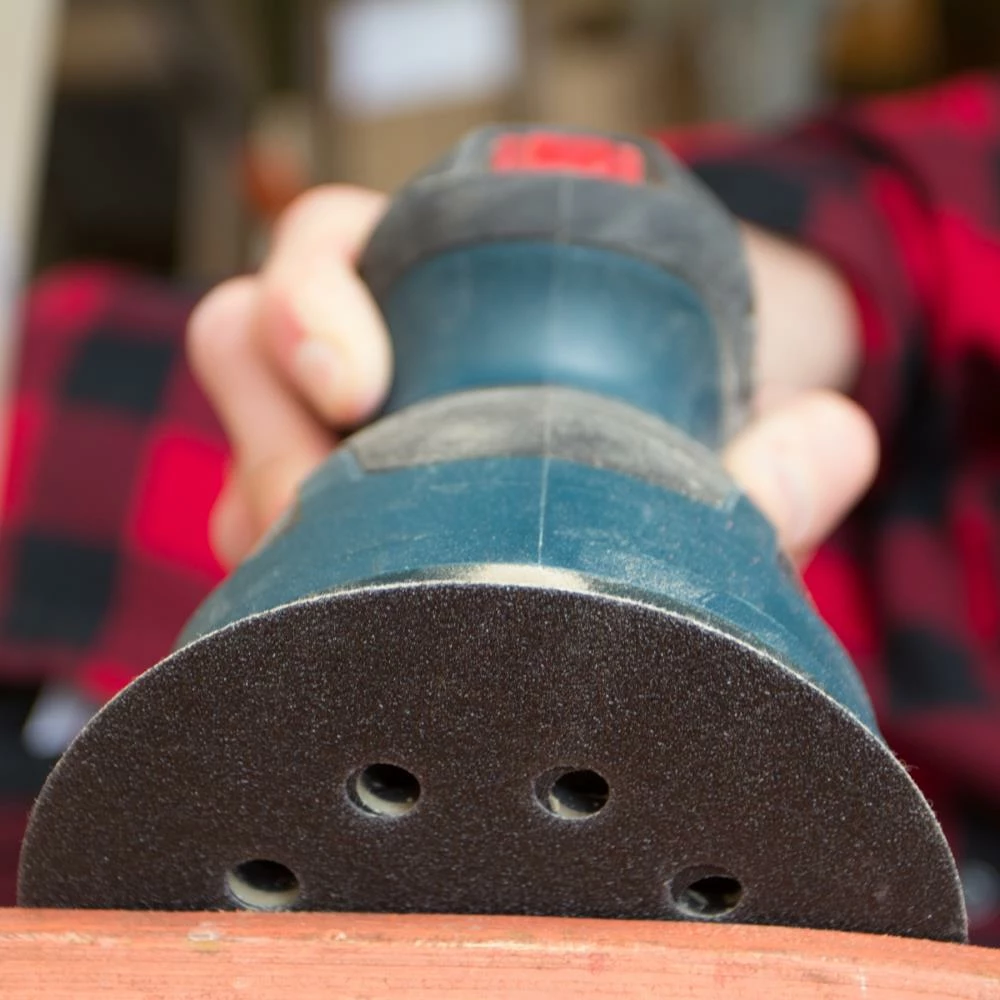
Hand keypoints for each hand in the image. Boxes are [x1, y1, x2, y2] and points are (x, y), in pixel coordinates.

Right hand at [188, 188, 877, 568]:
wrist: (616, 490)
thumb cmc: (645, 446)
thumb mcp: (696, 449)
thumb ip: (761, 461)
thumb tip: (834, 439)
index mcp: (427, 291)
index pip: (318, 252)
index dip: (312, 303)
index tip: (360, 383)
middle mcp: (349, 369)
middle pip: (240, 350)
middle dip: (271, 429)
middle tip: (339, 509)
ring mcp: (311, 456)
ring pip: (234, 473)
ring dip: (278, 531)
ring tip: (359, 596)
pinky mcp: (299, 544)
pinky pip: (258, 567)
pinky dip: (294, 600)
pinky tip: (363, 649)